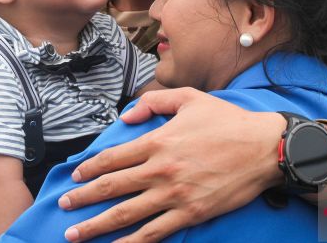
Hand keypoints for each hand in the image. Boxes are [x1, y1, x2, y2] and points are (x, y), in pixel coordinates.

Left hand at [59, 87, 286, 241]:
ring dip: (96, 226)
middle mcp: (160, 170)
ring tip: (74, 234)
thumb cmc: (227, 121)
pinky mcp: (190, 214)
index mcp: (157, 142)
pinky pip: (154, 233)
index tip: (75, 177)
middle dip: (82, 199)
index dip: (89, 169)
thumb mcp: (189, 98)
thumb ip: (154, 103)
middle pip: (110, 188)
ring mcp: (174, 195)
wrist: (263, 148)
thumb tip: (127, 116)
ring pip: (125, 214)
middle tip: (63, 206)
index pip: (112, 158)